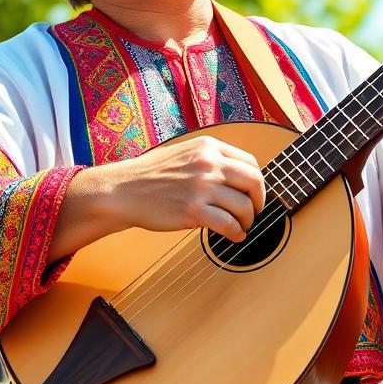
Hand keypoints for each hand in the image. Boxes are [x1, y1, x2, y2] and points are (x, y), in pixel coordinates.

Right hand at [95, 135, 265, 243]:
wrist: (123, 190)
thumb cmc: (151, 175)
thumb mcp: (185, 152)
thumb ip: (211, 159)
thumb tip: (240, 176)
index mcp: (208, 147)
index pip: (250, 162)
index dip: (257, 182)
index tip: (254, 194)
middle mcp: (208, 163)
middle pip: (254, 181)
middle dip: (259, 201)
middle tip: (254, 212)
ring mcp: (201, 187)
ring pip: (244, 206)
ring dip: (248, 220)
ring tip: (241, 226)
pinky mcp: (193, 211)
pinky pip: (229, 224)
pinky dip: (237, 233)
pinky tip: (234, 237)